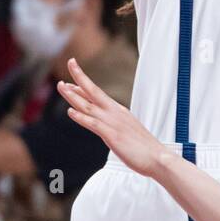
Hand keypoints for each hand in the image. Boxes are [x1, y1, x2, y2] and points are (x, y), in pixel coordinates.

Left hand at [57, 57, 162, 177]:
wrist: (158, 158)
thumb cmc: (144, 148)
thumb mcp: (128, 132)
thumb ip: (116, 127)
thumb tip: (109, 127)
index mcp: (119, 112)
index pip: (98, 95)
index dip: (84, 86)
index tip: (72, 80)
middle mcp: (115, 113)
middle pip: (93, 91)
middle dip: (80, 77)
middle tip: (70, 62)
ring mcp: (113, 123)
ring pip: (89, 106)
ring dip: (73, 95)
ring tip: (61, 85)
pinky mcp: (113, 135)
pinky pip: (94, 124)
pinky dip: (82, 117)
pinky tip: (71, 112)